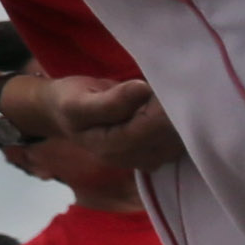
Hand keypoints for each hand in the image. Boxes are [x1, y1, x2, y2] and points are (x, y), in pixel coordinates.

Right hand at [25, 73, 184, 173]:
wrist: (63, 113)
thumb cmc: (68, 102)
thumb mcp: (78, 101)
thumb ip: (110, 101)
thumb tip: (143, 89)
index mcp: (110, 147)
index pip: (149, 129)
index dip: (162, 108)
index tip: (168, 85)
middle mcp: (130, 158)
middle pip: (167, 138)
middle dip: (175, 112)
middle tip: (175, 85)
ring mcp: (143, 159)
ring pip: (177, 143)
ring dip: (181, 119)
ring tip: (173, 93)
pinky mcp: (154, 152)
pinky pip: (177, 141)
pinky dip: (182, 125)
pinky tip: (172, 105)